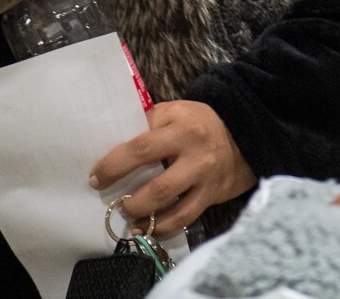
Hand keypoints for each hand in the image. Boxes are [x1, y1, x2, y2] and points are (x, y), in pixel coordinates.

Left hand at [88, 101, 255, 235]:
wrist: (243, 133)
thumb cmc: (198, 121)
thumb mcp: (174, 112)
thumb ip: (148, 124)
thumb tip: (113, 143)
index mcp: (179, 127)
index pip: (141, 148)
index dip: (114, 166)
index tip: (96, 177)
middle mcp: (194, 154)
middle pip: (158, 185)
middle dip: (132, 200)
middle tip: (116, 204)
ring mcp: (205, 178)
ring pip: (173, 206)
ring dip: (147, 217)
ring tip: (129, 219)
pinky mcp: (212, 195)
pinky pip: (187, 217)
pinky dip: (165, 226)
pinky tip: (150, 228)